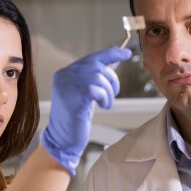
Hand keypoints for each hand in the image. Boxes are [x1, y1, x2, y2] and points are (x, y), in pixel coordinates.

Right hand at [41, 47, 131, 175]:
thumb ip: (93, 78)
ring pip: (98, 77)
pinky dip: (105, 97)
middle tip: (114, 93)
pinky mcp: (72, 99)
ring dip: (109, 92)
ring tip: (107, 103)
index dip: (111, 53)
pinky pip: (95, 90)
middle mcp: (63, 76)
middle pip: (97, 66)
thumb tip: (114, 63)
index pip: (91, 57)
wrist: (63, 138)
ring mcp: (66, 87)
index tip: (127, 53)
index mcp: (65, 73)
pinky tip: (103, 106)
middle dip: (112, 79)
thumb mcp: (83, 93)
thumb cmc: (76, 116)